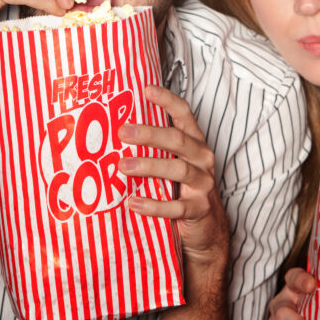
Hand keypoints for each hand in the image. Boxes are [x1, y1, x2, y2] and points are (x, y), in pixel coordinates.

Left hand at [118, 85, 228, 271]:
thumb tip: (112, 131)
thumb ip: (154, 149)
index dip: (167, 100)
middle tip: (123, 132)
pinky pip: (176, 207)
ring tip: (122, 167)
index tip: (145, 89)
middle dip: (150, 134)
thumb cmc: (182, 190)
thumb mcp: (173, 164)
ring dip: (148, 167)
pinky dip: (153, 205)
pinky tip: (133, 202)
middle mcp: (202, 159)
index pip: (184, 115)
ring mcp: (203, 184)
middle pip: (178, 140)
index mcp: (194, 143)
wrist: (207, 230)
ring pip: (177, 171)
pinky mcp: (199, 209)